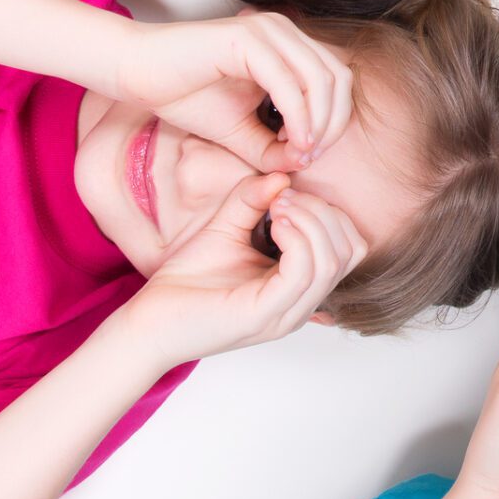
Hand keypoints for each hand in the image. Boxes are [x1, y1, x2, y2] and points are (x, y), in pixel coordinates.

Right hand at [111, 14, 354, 169]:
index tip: (309, 154)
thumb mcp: (240, 133)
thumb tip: (306, 163)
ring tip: (299, 151)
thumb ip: (275, 149)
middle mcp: (284, 31)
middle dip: (334, 123)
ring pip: (320, 78)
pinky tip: (289, 141)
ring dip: (318, 122)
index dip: (336, 120)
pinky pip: (288, 81)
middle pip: (339, 78)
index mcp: (288, 45)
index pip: (338, 80)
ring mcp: (267, 31)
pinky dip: (297, 115)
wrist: (137, 72)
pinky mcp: (246, 38)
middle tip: (309, 156)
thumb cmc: (185, 96)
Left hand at [119, 175, 363, 365]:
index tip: (286, 194)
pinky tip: (272, 223)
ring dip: (310, 220)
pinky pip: (303, 272)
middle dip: (323, 212)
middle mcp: (301, 305)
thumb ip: (251, 201)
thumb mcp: (224, 228)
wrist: (148, 323)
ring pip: (332, 260)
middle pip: (350, 250)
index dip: (327, 211)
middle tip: (282, 199)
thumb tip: (281, 176)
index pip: (349, 247)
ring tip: (275, 208)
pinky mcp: (263, 315)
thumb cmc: (186, 284)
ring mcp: (286, 313)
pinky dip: (296, 237)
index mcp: (298, 288)